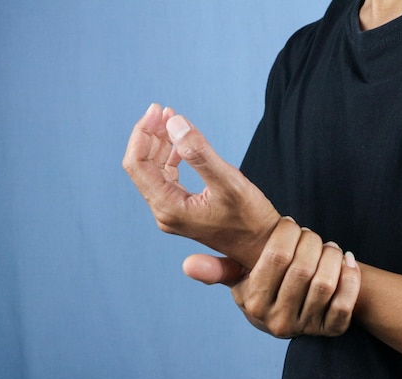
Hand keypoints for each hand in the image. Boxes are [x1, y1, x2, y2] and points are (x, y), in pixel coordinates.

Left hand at [122, 103, 280, 267]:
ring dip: (160, 143)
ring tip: (172, 119)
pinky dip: (170, 157)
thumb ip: (200, 153)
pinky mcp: (183, 210)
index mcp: (169, 207)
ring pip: (153, 171)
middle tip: (165, 110)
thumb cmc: (251, 219)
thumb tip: (173, 123)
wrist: (264, 246)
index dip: (143, 133)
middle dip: (150, 135)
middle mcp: (165, 213)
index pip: (137, 164)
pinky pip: (167, 178)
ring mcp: (172, 213)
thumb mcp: (229, 182)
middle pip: (141, 166)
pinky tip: (180, 143)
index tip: (159, 110)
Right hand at [184, 218, 361, 337]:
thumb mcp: (238, 278)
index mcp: (253, 302)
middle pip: (304, 268)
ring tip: (328, 246)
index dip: (287, 233)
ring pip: (326, 282)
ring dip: (331, 255)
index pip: (275, 257)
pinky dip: (351, 277)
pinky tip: (347, 261)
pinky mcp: (331, 331)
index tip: (290, 224)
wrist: (292, 314)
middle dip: (311, 241)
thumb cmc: (264, 286)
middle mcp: (277, 321)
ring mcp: (305, 328)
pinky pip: (346, 303)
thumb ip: (217, 269)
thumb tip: (188, 264)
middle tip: (310, 234)